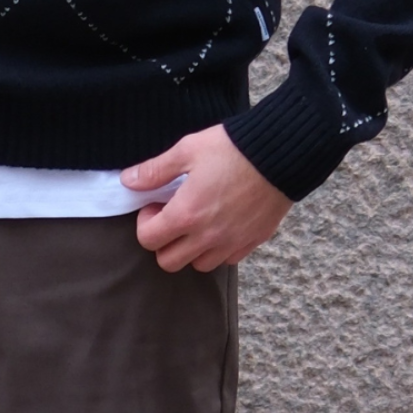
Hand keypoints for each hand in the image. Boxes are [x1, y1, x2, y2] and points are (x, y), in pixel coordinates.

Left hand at [124, 124, 290, 271]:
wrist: (283, 152)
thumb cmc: (234, 148)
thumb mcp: (189, 149)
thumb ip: (155, 170)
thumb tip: (128, 181)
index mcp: (187, 213)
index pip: (148, 240)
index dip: (145, 223)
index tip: (156, 205)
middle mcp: (207, 236)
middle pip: (168, 262)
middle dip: (164, 242)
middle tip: (173, 217)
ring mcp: (231, 242)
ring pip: (197, 265)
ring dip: (190, 249)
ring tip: (197, 222)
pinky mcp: (251, 242)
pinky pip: (226, 260)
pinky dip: (218, 249)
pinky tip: (220, 225)